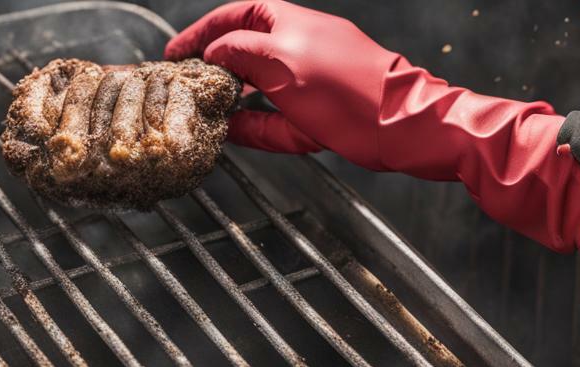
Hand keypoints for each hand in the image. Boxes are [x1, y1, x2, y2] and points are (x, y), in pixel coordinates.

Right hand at [167, 0, 579, 252]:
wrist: (406, 127)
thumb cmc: (352, 90)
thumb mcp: (283, 63)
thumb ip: (241, 53)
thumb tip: (211, 54)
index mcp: (290, 25)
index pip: (235, 17)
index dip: (201, 33)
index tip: (174, 54)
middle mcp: (297, 50)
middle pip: (243, 54)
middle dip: (211, 70)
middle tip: (181, 88)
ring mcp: (308, 84)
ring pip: (256, 90)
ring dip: (229, 102)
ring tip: (202, 114)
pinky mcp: (318, 118)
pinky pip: (275, 121)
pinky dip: (254, 127)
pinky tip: (235, 135)